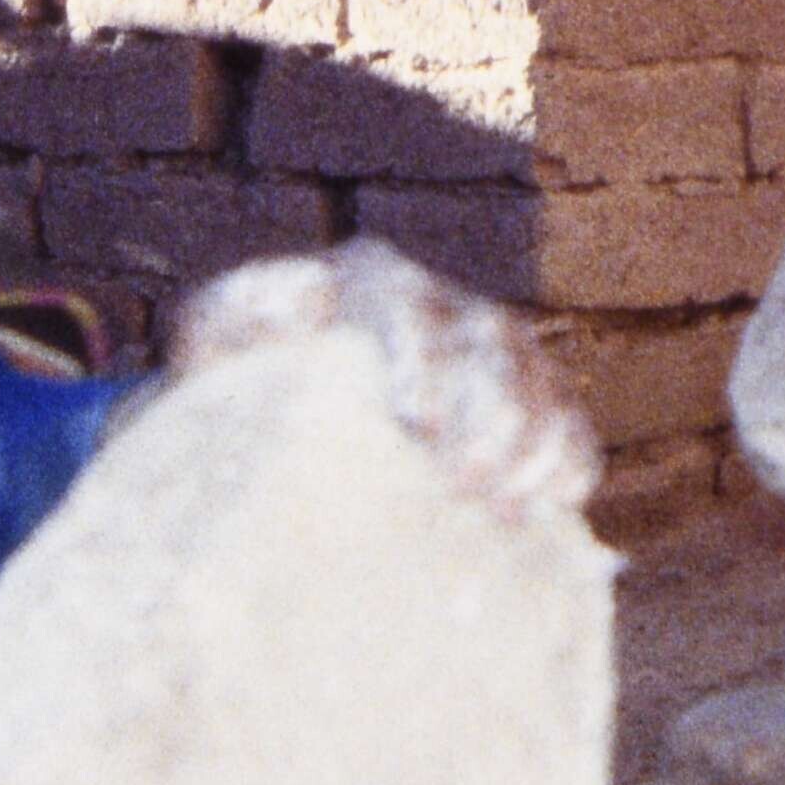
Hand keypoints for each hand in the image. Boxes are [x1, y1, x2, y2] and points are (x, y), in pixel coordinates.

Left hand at [171, 237, 596, 537]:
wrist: (280, 415)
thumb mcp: (216, 342)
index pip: (409, 306)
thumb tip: (282, 315)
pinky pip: (567, 424)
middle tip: (464, 480)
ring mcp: (494, 352)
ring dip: (530, 445)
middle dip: (485, 414)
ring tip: (506, 507)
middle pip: (489, 346)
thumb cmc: (239, 377)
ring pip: (538, 383)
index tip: (414, 423)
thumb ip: (227, 323)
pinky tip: (552, 506)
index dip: (422, 359)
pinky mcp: (528, 404)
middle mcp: (444, 304)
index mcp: (370, 278)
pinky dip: (566, 461)